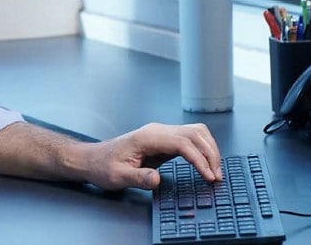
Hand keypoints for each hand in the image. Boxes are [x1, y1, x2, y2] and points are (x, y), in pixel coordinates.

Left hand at [79, 122, 221, 190]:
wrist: (93, 159)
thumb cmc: (103, 166)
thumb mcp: (117, 177)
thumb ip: (138, 178)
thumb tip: (157, 179)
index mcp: (147, 137)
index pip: (182, 142)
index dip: (199, 159)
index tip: (208, 175)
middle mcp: (157, 131)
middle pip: (194, 134)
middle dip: (210, 154)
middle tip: (217, 176)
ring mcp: (161, 134)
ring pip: (195, 133)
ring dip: (209, 150)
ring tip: (215, 171)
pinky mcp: (164, 141)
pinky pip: (189, 140)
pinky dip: (202, 150)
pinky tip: (206, 164)